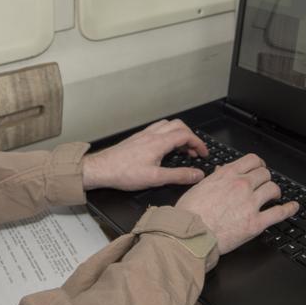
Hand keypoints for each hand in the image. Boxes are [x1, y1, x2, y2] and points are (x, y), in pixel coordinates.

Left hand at [81, 119, 208, 191]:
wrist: (101, 169)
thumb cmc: (124, 173)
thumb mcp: (155, 179)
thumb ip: (179, 176)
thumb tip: (197, 174)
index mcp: (159, 142)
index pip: (186, 135)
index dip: (198, 143)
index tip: (203, 153)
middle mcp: (152, 135)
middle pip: (178, 125)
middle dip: (191, 136)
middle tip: (195, 151)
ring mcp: (144, 135)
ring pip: (167, 125)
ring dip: (179, 134)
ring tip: (182, 149)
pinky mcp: (137, 138)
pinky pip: (157, 129)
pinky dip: (167, 135)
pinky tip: (164, 147)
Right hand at [175, 154, 297, 254]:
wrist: (189, 235)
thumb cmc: (189, 214)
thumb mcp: (199, 187)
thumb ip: (214, 178)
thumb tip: (221, 171)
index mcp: (227, 175)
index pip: (252, 160)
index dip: (259, 163)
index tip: (260, 168)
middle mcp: (241, 186)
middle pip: (264, 173)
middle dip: (266, 178)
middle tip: (265, 184)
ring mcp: (250, 203)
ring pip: (273, 188)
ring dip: (275, 191)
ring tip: (274, 196)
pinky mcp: (256, 223)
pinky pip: (279, 212)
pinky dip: (289, 209)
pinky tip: (292, 207)